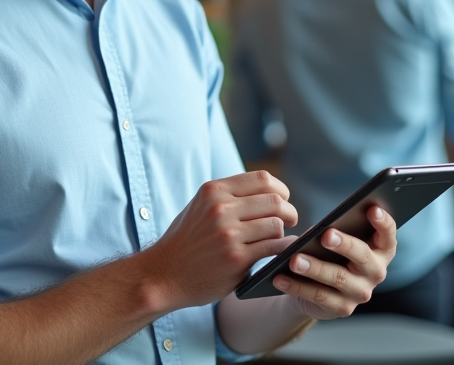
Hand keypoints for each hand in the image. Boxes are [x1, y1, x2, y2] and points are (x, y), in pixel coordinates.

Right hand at [144, 170, 297, 310]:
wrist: (163, 274)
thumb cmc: (186, 241)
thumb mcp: (201, 206)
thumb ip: (229, 196)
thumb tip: (269, 192)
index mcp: (214, 190)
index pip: (263, 179)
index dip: (281, 190)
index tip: (284, 200)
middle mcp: (221, 208)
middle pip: (274, 200)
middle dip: (289, 211)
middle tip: (291, 220)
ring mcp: (228, 234)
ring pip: (277, 224)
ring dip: (284, 232)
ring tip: (278, 239)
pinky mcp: (236, 258)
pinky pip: (274, 248)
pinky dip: (284, 249)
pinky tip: (282, 253)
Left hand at [271, 205, 396, 320]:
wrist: (316, 287)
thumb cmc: (328, 252)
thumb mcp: (333, 238)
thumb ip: (333, 231)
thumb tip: (317, 231)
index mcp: (380, 250)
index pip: (388, 235)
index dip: (383, 222)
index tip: (372, 208)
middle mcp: (376, 272)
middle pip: (363, 256)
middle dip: (345, 244)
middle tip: (326, 235)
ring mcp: (361, 292)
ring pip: (338, 278)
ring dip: (315, 268)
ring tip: (294, 260)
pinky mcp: (342, 308)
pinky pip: (319, 296)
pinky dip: (297, 286)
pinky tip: (280, 277)